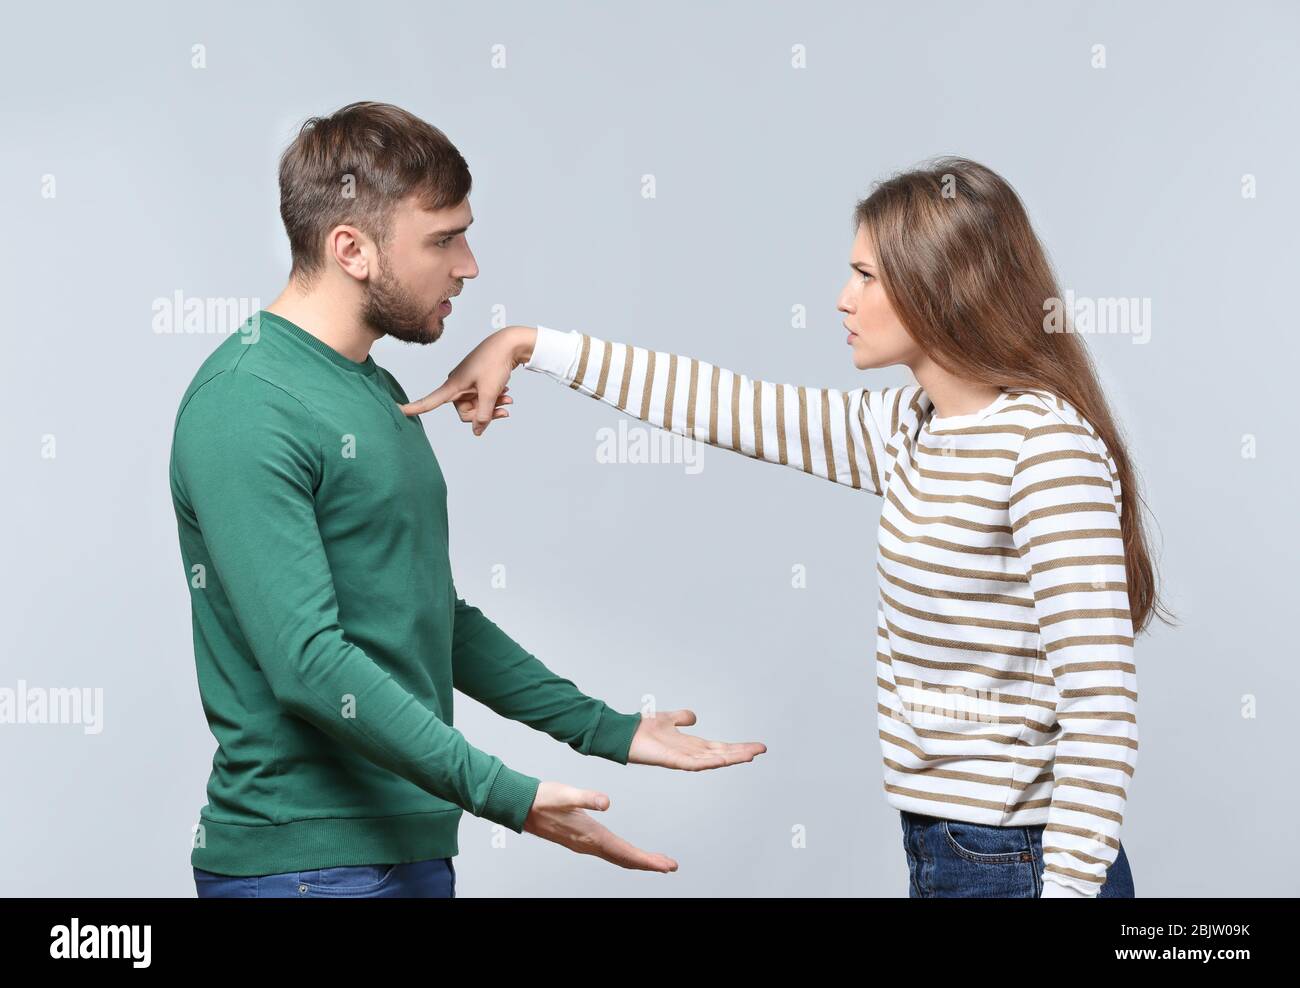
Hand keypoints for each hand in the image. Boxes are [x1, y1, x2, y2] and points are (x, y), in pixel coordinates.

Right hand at [398, 325, 537, 434]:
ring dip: (493, 406)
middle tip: (504, 409)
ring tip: (508, 400)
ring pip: (477, 405)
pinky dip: (495, 398)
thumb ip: (483, 415)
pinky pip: (482, 397)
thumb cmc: (495, 363)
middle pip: (464, 411)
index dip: (415, 408)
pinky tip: (507, 393)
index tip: (399, 410)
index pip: (430, 401)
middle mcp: (457, 385)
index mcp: (453, 385)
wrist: (509, 344)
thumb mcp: (489, 392)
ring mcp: (467, 383)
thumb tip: (477, 432)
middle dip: (485, 413)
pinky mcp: (477, 380)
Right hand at [523, 781, 677, 871]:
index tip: (666, 865)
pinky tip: (627, 851)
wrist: (520, 807)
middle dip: (648, 864)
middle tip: (669, 866)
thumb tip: (606, 802)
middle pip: (624, 859)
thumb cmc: (542, 799)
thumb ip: (586, 797)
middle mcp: (588, 844)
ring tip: (655, 862)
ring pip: (616, 857)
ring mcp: (584, 844)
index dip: (647, 861)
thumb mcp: (565, 794)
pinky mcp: (580, 840)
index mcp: (590, 835)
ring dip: (637, 860)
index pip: (625, 853)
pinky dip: (623, 854)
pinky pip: (608, 852)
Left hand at [627, 709, 766, 770]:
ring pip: (713, 760)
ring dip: (731, 758)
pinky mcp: (672, 761)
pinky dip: (710, 762)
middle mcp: (690, 754)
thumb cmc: (643, 729)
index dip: (737, 748)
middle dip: (741, 753)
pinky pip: (694, 763)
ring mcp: (683, 759)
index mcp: (691, 745)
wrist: (624, 734)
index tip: (756, 747)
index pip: (720, 748)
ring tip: (750, 755)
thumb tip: (694, 717)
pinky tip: (723, 760)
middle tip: (761, 750)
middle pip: (721, 754)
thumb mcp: (669, 718)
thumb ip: (682, 718)